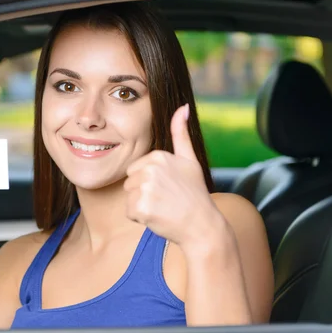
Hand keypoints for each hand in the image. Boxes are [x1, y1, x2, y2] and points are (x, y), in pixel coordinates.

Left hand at [124, 104, 221, 247]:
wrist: (203, 225)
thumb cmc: (195, 194)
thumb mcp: (189, 159)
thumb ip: (181, 133)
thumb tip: (182, 107)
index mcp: (159, 155)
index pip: (135, 170)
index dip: (149, 182)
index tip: (168, 187)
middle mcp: (151, 168)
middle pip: (129, 182)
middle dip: (143, 193)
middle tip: (165, 199)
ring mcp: (146, 188)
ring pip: (129, 197)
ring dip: (141, 206)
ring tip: (162, 208)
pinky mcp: (141, 206)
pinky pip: (129, 211)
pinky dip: (140, 218)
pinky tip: (158, 217)